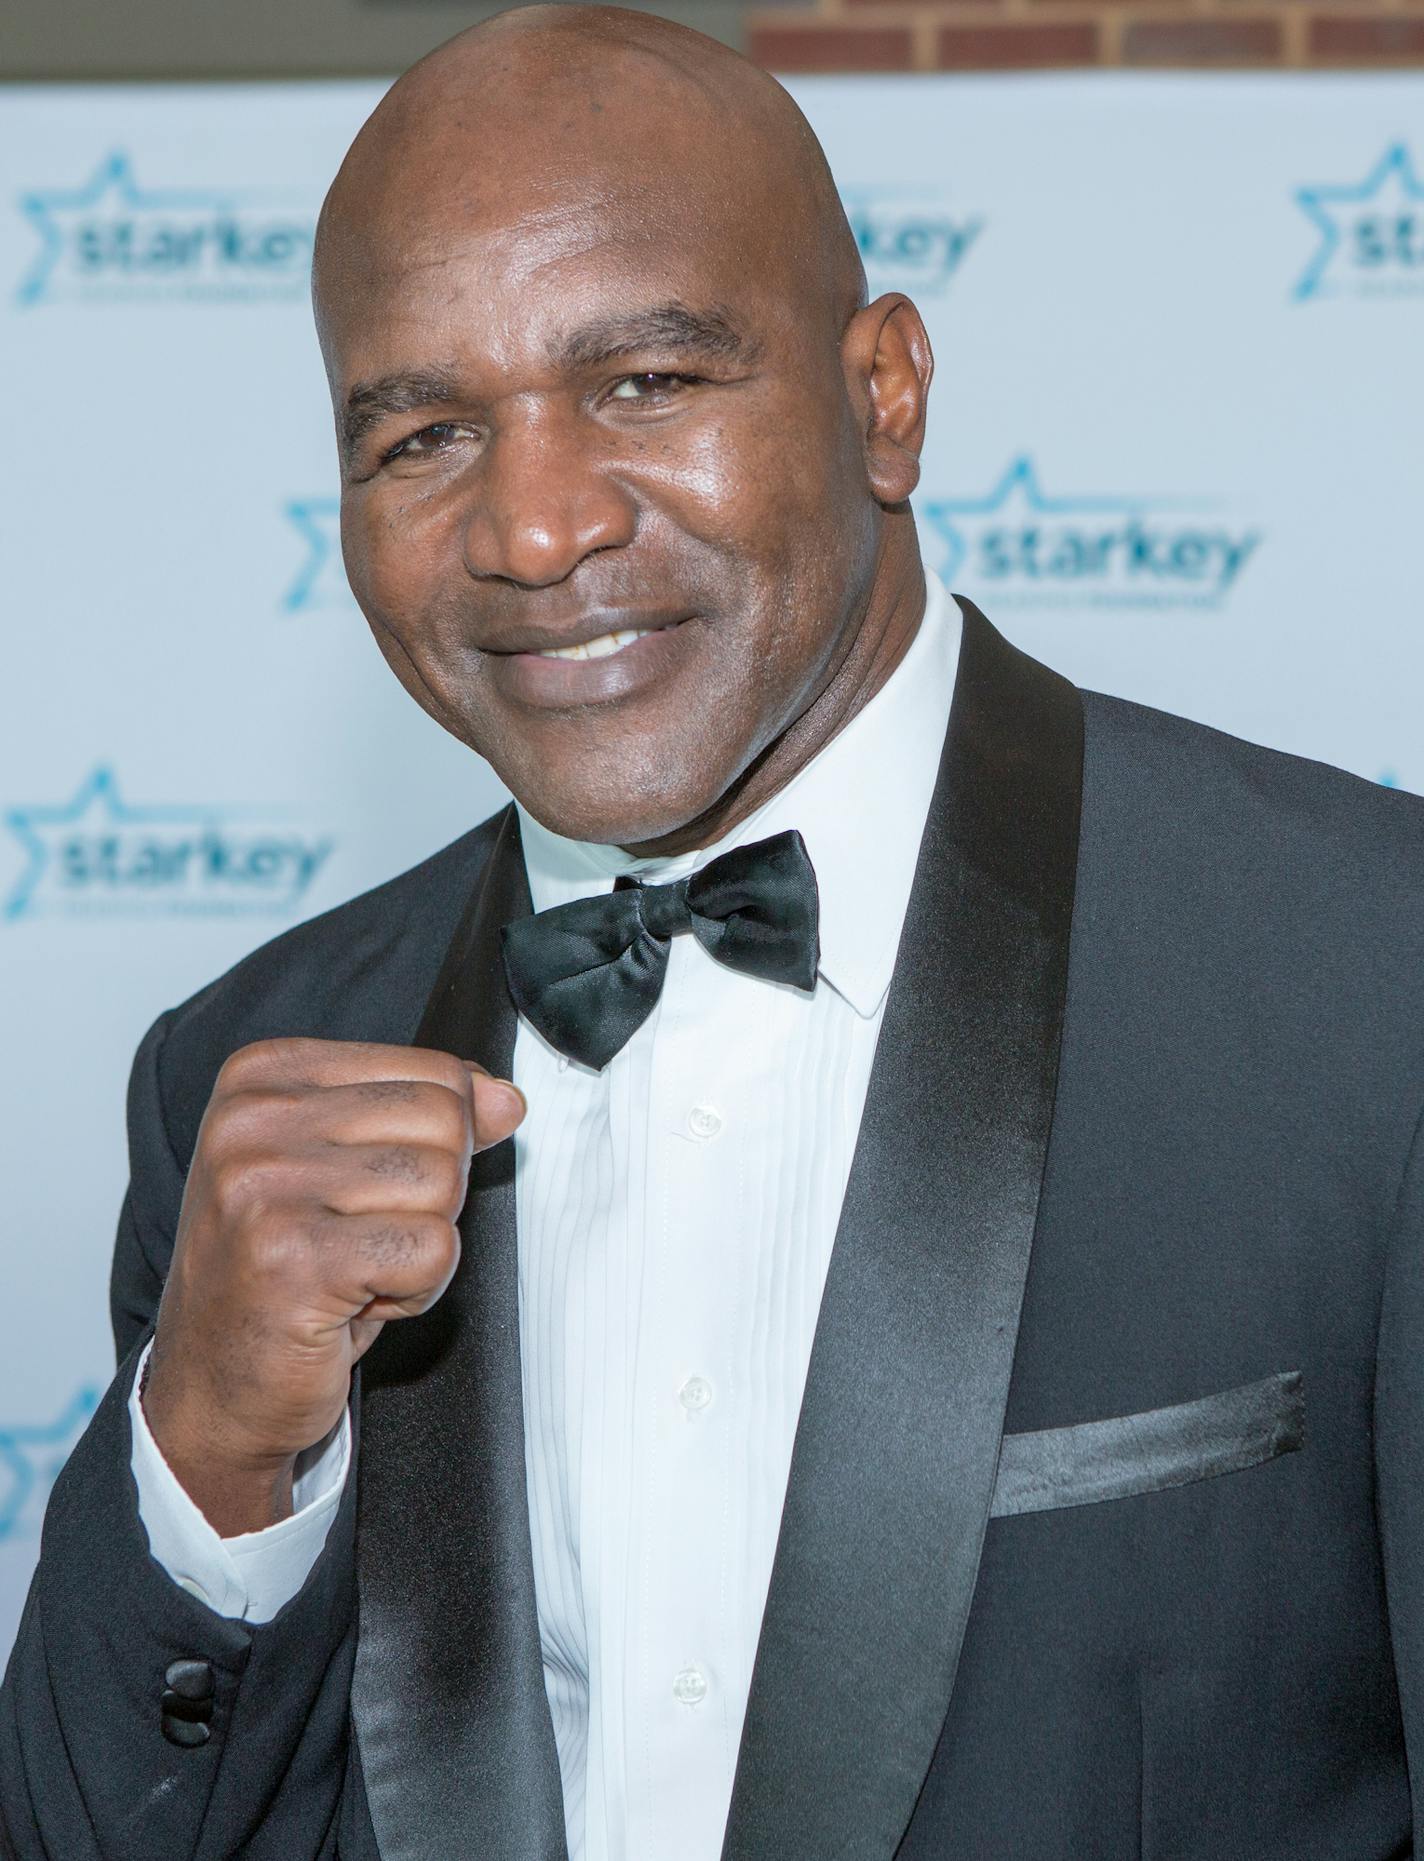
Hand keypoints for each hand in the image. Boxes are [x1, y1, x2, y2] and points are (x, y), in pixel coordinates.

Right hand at [141, 1037, 524, 1535]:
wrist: (212, 1387)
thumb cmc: (280, 1271)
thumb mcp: (349, 1166)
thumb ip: (427, 1116)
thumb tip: (505, 1099)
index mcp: (263, 1075)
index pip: (433, 1071)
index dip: (434, 1143)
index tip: (363, 1191)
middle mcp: (252, 1121)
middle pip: (443, 1120)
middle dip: (435, 1192)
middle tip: (364, 1237)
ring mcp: (265, 1188)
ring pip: (443, 1183)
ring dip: (422, 1244)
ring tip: (356, 1270)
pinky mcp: (294, 1259)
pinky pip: (433, 1249)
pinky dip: (417, 1288)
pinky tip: (355, 1302)